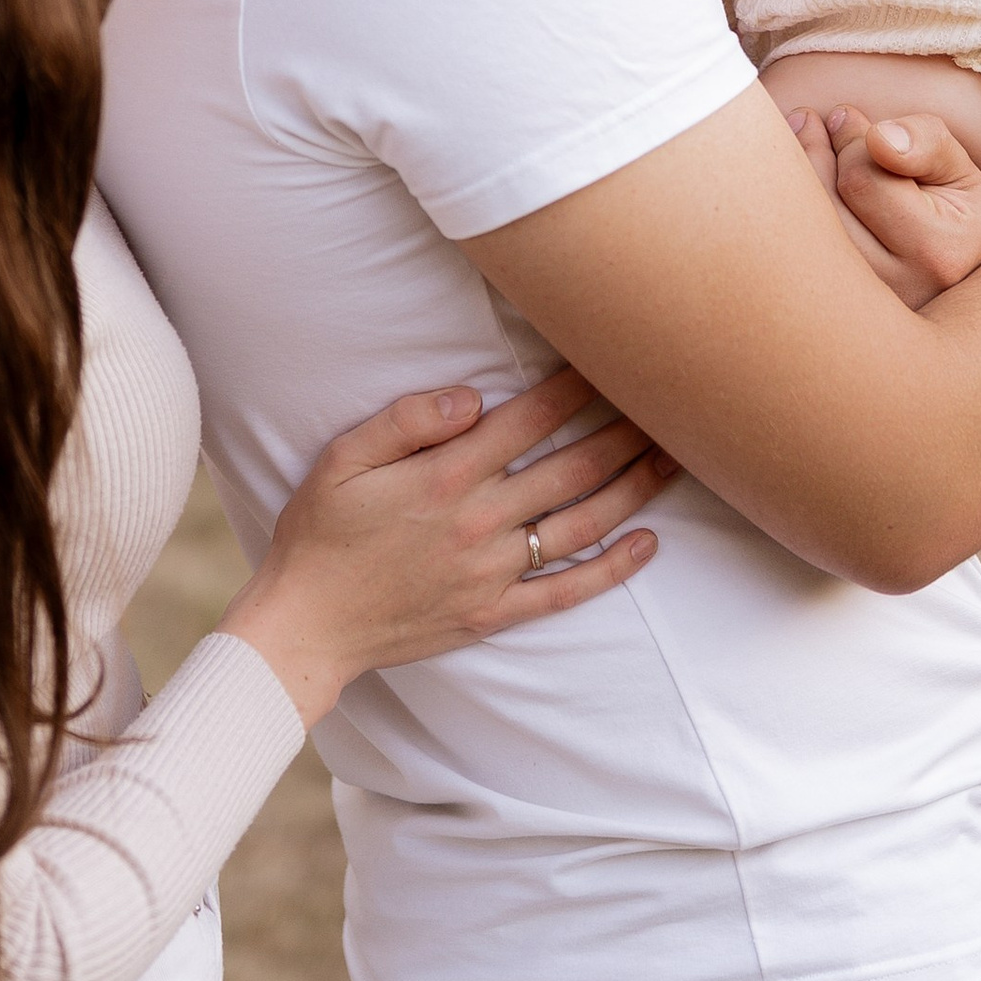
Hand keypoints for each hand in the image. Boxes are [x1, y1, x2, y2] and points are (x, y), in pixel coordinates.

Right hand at [221, 367, 675, 725]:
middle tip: (667, 401)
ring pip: (582, 525)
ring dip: (634, 490)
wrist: (306, 623)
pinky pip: (565, 592)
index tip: (610, 357)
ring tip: (674, 458)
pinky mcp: (493, 612)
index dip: (575, 386)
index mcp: (446, 476)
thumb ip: (407, 418)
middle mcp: (480, 522)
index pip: (529, 419)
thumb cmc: (320, 532)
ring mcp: (492, 572)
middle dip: (624, 431)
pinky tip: (648, 545)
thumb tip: (473, 396)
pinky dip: (612, 571)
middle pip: (572, 468)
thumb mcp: (342, 458)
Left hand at [783, 103, 980, 304]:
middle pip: (820, 207)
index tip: (844, 117)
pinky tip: (789, 183)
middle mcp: (896, 293)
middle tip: (811, 122)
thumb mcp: (955, 169)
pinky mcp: (823, 310)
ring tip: (800, 142)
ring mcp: (855, 310)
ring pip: (796, 234)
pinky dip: (779, 210)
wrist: (939, 268)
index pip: (861, 179)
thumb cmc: (946, 207)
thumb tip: (880, 140)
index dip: (846, 137)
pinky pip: (784, 254)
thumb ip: (927, 142)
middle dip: (812, 154)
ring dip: (789, 179)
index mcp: (939, 254)